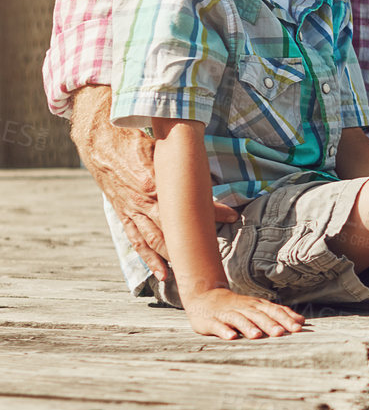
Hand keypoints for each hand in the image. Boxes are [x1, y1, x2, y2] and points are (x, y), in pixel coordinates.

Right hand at [70, 85, 236, 278]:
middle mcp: (141, 201)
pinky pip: (136, 241)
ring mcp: (131, 210)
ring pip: (155, 241)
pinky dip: (149, 259)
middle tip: (216, 249)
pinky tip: (163, 274)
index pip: (186, 200)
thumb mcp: (157, 141)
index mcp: (151, 181)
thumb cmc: (131, 135)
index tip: (231, 215)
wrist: (96, 137)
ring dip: (174, 256)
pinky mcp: (123, 214)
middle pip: (173, 227)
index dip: (210, 209)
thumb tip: (202, 160)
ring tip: (192, 269)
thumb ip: (177, 155)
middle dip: (195, 238)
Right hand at [183, 287, 304, 340]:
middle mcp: (244, 308)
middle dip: (270, 324)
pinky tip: (231, 337)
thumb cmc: (237, 306)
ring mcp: (227, 314)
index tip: (298, 328)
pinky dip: (224, 331)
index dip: (286, 318)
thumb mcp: (258, 308)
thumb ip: (278, 314)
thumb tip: (302, 321)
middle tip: (280, 333)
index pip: (273, 311)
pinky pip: (218, 325)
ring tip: (257, 336)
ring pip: (239, 319)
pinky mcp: (211, 321)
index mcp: (256, 306)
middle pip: (258, 315)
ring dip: (248, 327)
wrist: (204, 298)